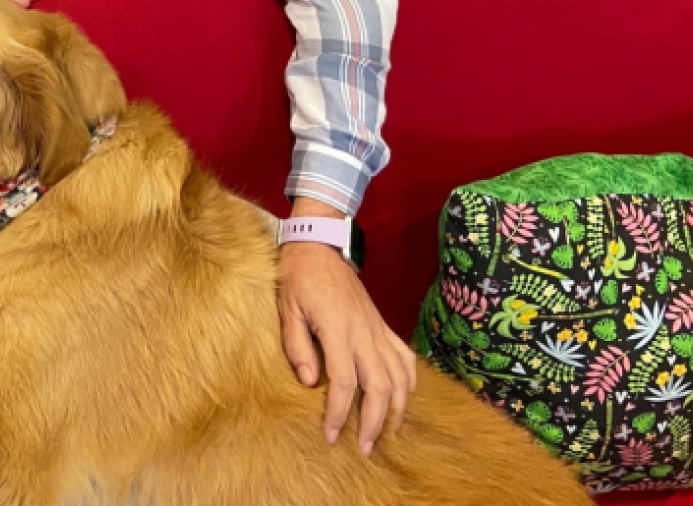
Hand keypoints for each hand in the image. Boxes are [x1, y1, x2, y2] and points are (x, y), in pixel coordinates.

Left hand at [278, 199, 416, 456]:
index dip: (339, 413)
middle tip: (366, 448)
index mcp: (337, 329)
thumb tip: (309, 382)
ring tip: (388, 433)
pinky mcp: (383, 326)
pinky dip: (408, 382)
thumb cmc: (298, 278)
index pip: (343, 382)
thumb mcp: (287, 310)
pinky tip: (403, 398)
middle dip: (375, 422)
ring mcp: (377, 330)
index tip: (332, 436)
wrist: (320, 247)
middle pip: (379, 387)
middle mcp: (363, 333)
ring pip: (399, 377)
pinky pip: (405, 358)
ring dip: (397, 408)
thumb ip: (298, 346)